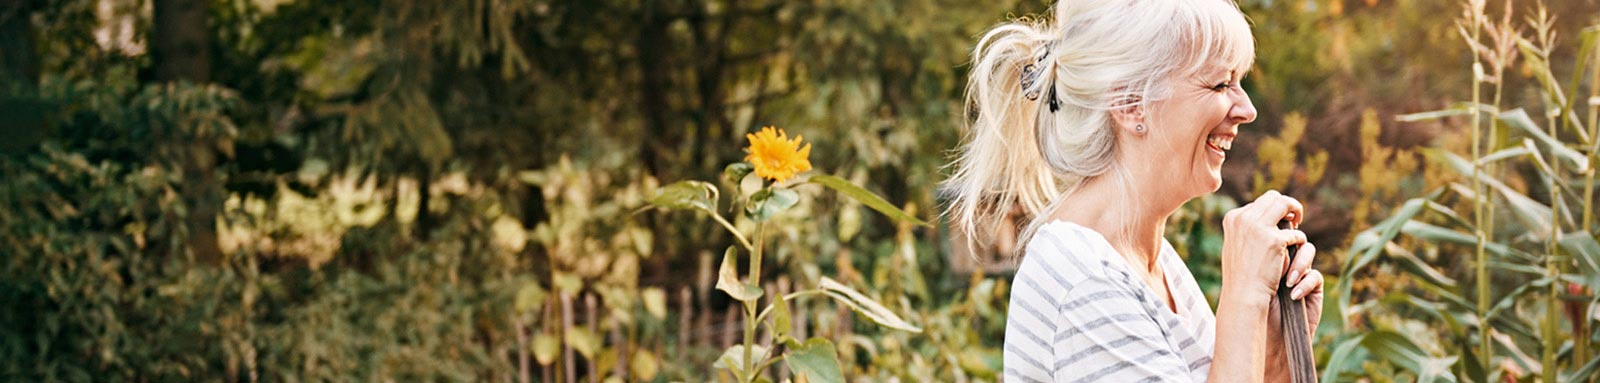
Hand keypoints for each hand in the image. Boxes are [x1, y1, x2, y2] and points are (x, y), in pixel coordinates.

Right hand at [1219, 190, 1306, 304]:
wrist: (1243, 297)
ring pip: (1286, 204)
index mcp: (1232, 218)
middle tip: (1295, 220)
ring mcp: (1259, 227)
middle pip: (1273, 198)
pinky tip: (1295, 253)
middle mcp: (1243, 218)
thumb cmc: (1240, 277)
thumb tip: (1263, 220)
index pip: (1259, 203)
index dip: (1272, 212)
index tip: (1278, 223)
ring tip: (1298, 228)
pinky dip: (1299, 242)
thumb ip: (1246, 231)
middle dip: (1287, 206)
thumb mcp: (1237, 247)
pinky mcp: (1275, 240)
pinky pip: (1296, 234)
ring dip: (1296, 213)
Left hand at [1264, 244, 1323, 380]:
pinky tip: (1293, 295)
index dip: (1274, 231)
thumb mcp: (1251, 279)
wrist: (1266, 337)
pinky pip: (1315, 276)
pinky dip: (1305, 284)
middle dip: (1287, 242)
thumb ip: (1257, 255)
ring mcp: (1300, 273)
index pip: (1274, 232)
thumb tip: (1257, 229)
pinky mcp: (1313, 288)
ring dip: (1298, 263)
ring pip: (1307, 250)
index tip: (1268, 236)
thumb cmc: (1253, 310)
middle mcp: (1284, 261)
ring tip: (1286, 282)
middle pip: (1292, 236)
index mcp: (1267, 255)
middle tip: (1280, 251)